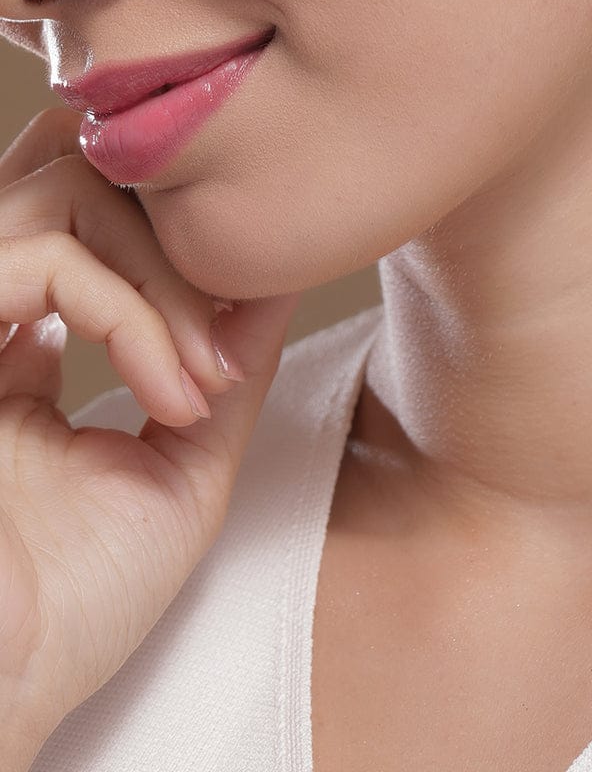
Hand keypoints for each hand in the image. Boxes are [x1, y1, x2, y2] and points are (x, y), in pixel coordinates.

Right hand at [0, 107, 301, 753]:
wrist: (2, 699)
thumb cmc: (73, 609)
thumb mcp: (179, 468)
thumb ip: (222, 366)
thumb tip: (282, 272)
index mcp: (13, 346)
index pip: (82, 220)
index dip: (172, 230)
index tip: (249, 305)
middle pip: (69, 174)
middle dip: (174, 231)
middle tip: (233, 332)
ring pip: (62, 194)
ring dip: (169, 277)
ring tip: (206, 374)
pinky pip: (42, 260)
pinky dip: (131, 314)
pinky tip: (169, 389)